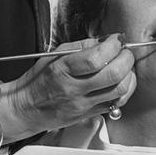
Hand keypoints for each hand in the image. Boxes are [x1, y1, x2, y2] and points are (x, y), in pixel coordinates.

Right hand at [12, 33, 135, 133]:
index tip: (116, 39)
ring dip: (129, 74)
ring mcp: (84, 105)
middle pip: (113, 75)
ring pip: (120, 91)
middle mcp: (74, 89)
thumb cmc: (38, 81)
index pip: (96, 58)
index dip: (113, 45)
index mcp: (63, 70)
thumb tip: (105, 41)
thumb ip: (81, 46)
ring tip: (124, 65)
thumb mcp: (54, 56)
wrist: (26, 109)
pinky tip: (120, 81)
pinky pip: (116, 103)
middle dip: (126, 58)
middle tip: (124, 51)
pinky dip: (124, 89)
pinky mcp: (90, 115)